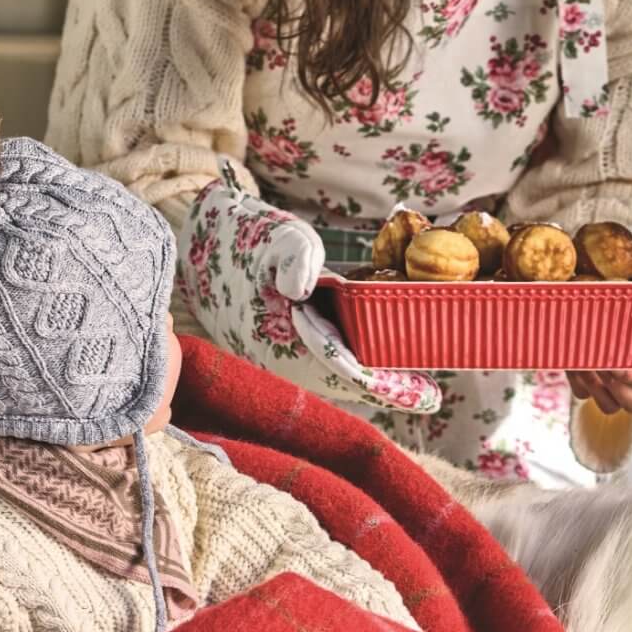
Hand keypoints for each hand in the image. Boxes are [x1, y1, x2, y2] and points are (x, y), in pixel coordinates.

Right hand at [177, 172, 443, 413]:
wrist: (202, 242)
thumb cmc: (247, 237)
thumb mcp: (275, 235)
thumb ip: (293, 255)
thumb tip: (300, 288)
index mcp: (278, 339)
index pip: (342, 370)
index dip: (386, 386)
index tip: (426, 396)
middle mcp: (276, 360)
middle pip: (341, 382)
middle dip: (385, 388)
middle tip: (429, 393)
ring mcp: (274, 358)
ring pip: (330, 377)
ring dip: (369, 380)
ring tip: (413, 387)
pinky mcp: (275, 350)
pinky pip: (319, 367)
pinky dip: (350, 367)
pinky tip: (375, 363)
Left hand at [567, 286, 631, 415]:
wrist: (623, 292)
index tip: (613, 367)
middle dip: (615, 389)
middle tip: (600, 366)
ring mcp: (619, 381)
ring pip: (609, 405)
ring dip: (594, 388)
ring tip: (584, 364)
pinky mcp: (595, 379)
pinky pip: (583, 393)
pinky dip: (577, 381)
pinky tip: (574, 361)